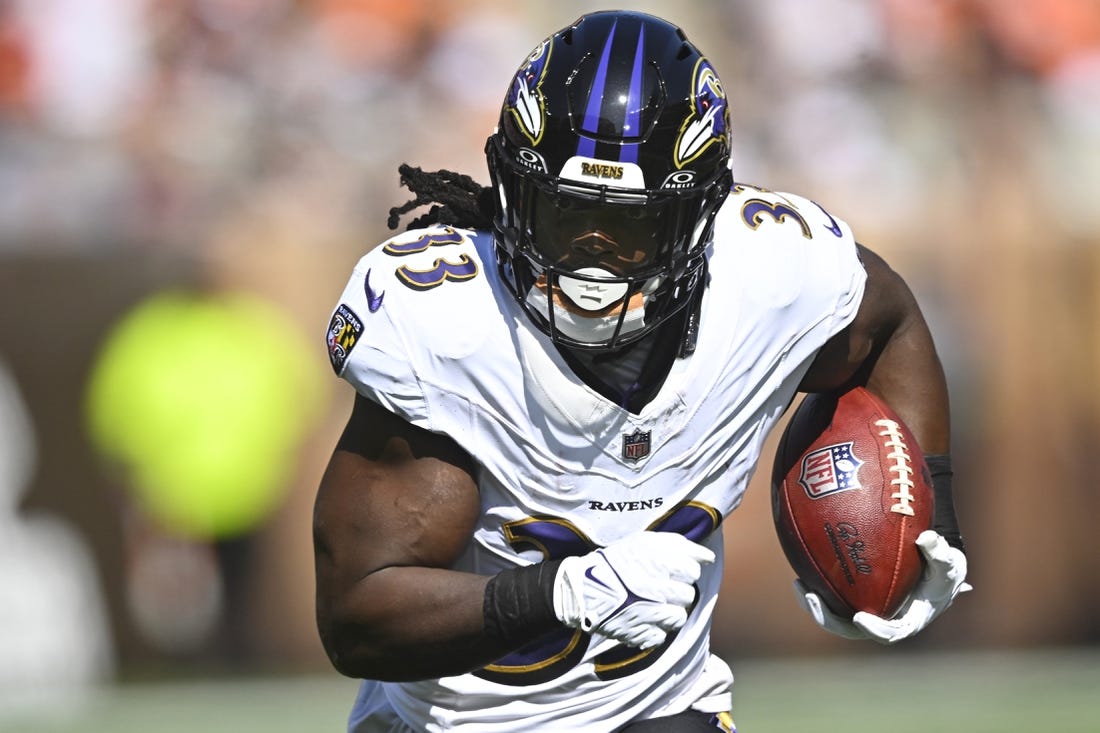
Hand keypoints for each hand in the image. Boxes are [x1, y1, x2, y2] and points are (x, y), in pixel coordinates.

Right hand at [553, 531, 714, 648]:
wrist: (583, 588)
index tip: (670, 572)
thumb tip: (707, 556)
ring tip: (652, 605)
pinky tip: (643, 619)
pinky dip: (654, 630)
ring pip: (679, 617)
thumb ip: (678, 546)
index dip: (683, 571)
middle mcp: (660, 589)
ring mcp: (652, 614)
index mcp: (661, 565)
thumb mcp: (644, 542)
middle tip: (658, 588)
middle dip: (677, 592)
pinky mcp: (642, 634)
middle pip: (688, 595)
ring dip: (668, 612)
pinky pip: (661, 636)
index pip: (692, 571)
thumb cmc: (616, 562)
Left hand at [795, 530, 971, 643]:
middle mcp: (882, 621)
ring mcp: (865, 612)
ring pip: (836, 616)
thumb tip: (925, 538)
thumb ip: (938, 552)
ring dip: (815, 606)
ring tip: (799, 585)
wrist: (932, 570)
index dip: (875, 630)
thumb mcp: (948, 562)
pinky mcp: (853, 600)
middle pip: (851, 630)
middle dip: (829, 619)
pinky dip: (817, 589)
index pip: (891, 633)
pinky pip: (832, 600)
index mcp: (907, 621)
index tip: (860, 618)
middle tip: (812, 598)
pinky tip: (801, 573)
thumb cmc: (942, 570)